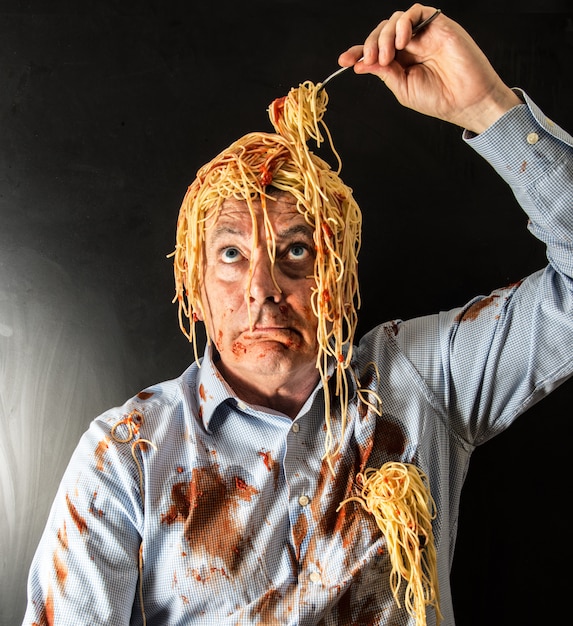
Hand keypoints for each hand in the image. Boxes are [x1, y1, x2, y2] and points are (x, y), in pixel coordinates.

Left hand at [338, 4, 521, 132]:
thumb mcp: (403, 89)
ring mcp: (423, 34)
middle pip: (381, 33)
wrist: (466, 100)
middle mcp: (410, 46)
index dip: (358, 52)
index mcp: (400, 63)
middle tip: (371, 60)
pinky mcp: (437, 24)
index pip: (375, 51)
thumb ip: (384, 73)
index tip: (344, 60)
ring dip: (384, 36)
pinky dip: (403, 23)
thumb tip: (361, 63)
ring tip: (388, 57)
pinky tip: (402, 42)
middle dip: (370, 45)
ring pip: (394, 21)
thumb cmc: (439, 99)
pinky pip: (414, 13)